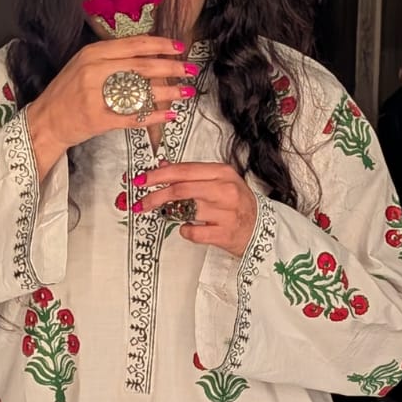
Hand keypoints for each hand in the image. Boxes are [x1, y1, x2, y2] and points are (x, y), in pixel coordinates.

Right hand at [25, 37, 195, 177]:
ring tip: (186, 92)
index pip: (134, 45)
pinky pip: (133, 116)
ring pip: (140, 91)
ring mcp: (96, 95)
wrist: (46, 120)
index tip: (180, 47)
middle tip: (191, 70)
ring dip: (168, 92)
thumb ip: (112, 57)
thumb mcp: (84, 64)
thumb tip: (147, 52)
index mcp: (93, 53)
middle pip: (142, 66)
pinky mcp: (99, 119)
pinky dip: (154, 116)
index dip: (160, 45)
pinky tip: (170, 115)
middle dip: (171, 68)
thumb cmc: (68, 92)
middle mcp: (94, 71)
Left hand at [134, 162, 257, 256]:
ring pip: (186, 211)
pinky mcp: (224, 234)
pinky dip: (185, 231)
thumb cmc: (236, 204)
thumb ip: (191, 174)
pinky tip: (189, 228)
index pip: (183, 170)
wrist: (260, 229)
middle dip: (156, 196)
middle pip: (181, 190)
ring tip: (168, 214)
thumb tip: (161, 167)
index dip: (158, 175)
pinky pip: (193, 233)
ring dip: (171, 214)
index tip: (141, 180)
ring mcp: (226, 213)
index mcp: (223, 173)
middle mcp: (226, 191)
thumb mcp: (218, 181)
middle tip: (141, 203)